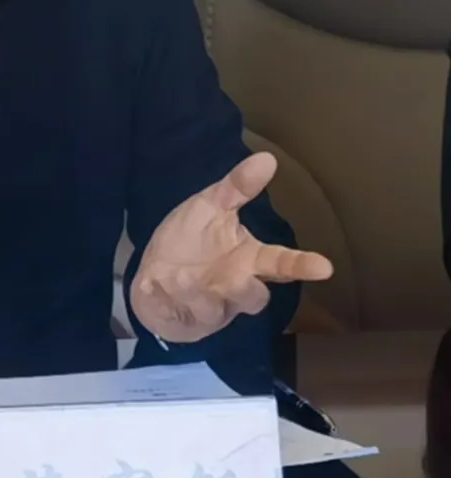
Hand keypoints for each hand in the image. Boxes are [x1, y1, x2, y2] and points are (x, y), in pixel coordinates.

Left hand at [130, 153, 332, 343]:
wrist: (152, 273)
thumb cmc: (190, 240)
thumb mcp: (208, 206)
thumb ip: (237, 187)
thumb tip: (268, 158)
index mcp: (247, 258)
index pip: (280, 263)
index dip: (301, 266)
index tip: (325, 267)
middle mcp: (236, 286)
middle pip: (255, 296)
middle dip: (249, 290)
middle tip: (243, 277)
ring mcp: (213, 307)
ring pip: (216, 307)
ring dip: (200, 291)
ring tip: (186, 275)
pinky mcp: (186, 319)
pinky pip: (182, 310)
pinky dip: (171, 293)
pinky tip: (159, 281)